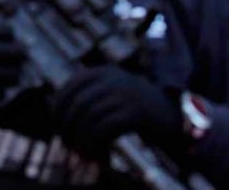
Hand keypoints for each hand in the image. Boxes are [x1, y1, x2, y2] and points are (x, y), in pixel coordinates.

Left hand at [50, 66, 182, 158]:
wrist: (177, 119)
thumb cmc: (136, 112)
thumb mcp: (110, 97)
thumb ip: (86, 98)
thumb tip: (51, 108)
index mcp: (104, 72)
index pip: (70, 87)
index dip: (59, 107)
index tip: (57, 126)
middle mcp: (114, 79)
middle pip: (78, 104)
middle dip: (68, 127)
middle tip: (69, 145)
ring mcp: (126, 94)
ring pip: (90, 117)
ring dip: (82, 140)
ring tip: (83, 153)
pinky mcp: (136, 112)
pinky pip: (105, 128)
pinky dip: (96, 144)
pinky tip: (98, 155)